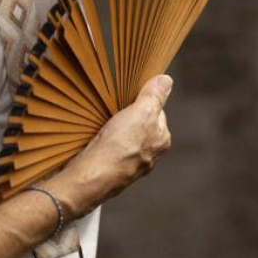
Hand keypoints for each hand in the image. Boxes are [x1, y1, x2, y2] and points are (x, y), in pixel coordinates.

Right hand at [49, 75, 173, 216]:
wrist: (91, 177)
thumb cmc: (120, 145)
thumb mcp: (141, 112)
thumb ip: (154, 96)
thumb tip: (166, 80)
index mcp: (161, 141)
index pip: (157, 114)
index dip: (143, 103)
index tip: (130, 100)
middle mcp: (149, 156)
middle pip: (140, 127)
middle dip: (128, 119)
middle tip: (114, 114)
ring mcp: (129, 167)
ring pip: (123, 141)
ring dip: (113, 133)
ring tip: (103, 129)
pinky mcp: (109, 173)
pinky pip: (109, 153)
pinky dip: (102, 147)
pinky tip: (94, 143)